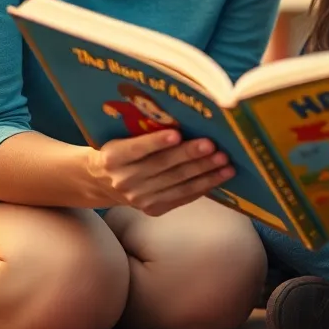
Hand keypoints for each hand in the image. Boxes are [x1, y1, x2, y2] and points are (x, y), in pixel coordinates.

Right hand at [87, 129, 232, 216]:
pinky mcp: (152, 209)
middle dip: (190, 155)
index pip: (136, 149)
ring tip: (225, 163)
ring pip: (177, 183)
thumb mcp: (121, 138)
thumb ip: (144, 132)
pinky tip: (218, 177)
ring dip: (204, 172)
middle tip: (213, 146)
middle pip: (162, 166)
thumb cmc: (120, 151)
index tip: (177, 134)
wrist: (103, 182)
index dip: (156, 142)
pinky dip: (202, 186)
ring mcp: (138, 198)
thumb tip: (185, 119)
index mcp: (113, 157)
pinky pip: (181, 197)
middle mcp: (124, 180)